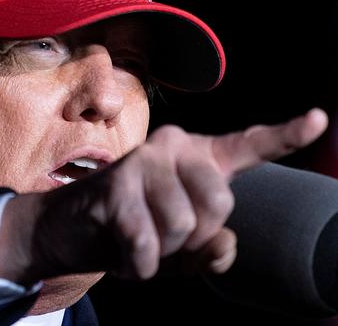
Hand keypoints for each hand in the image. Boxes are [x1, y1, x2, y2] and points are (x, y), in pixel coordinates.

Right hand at [0, 108, 328, 284]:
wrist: (72, 230)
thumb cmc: (134, 230)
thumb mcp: (182, 248)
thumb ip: (213, 247)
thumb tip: (225, 246)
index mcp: (195, 158)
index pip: (247, 146)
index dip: (286, 135)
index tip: (320, 119)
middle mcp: (172, 146)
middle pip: (219, 202)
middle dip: (195, 238)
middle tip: (163, 240)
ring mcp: (142, 162)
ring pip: (184, 226)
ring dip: (162, 253)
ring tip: (139, 243)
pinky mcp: (116, 185)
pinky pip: (148, 243)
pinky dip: (138, 266)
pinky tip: (123, 255)